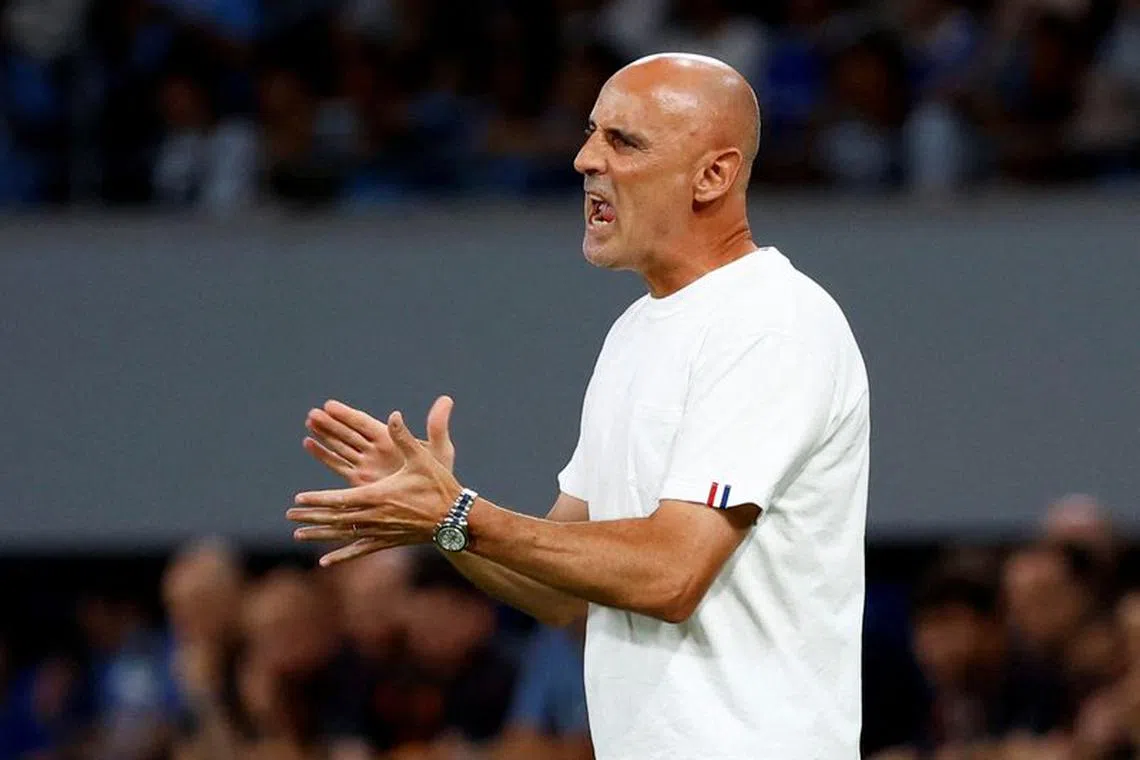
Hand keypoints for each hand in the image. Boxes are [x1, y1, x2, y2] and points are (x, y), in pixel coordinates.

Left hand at [288, 410, 463, 565]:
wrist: (457, 520)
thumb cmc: (440, 487)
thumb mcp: (423, 459)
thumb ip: (405, 437)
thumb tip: (394, 414)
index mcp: (380, 496)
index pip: (342, 499)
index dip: (319, 499)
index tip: (299, 498)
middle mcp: (376, 516)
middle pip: (337, 518)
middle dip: (311, 515)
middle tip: (290, 513)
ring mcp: (381, 531)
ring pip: (344, 535)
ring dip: (320, 533)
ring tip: (298, 534)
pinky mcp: (388, 541)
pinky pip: (360, 550)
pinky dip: (341, 555)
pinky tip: (325, 561)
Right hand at [303, 396, 455, 485]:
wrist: (434, 505)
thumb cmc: (440, 475)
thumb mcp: (439, 449)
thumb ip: (437, 426)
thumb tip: (446, 399)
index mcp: (391, 440)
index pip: (364, 423)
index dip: (347, 414)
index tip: (329, 405)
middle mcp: (376, 450)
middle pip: (348, 433)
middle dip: (331, 423)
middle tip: (312, 413)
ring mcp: (367, 465)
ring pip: (340, 446)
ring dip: (324, 435)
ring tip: (308, 423)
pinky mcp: (361, 481)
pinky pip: (339, 465)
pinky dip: (324, 455)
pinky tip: (309, 444)